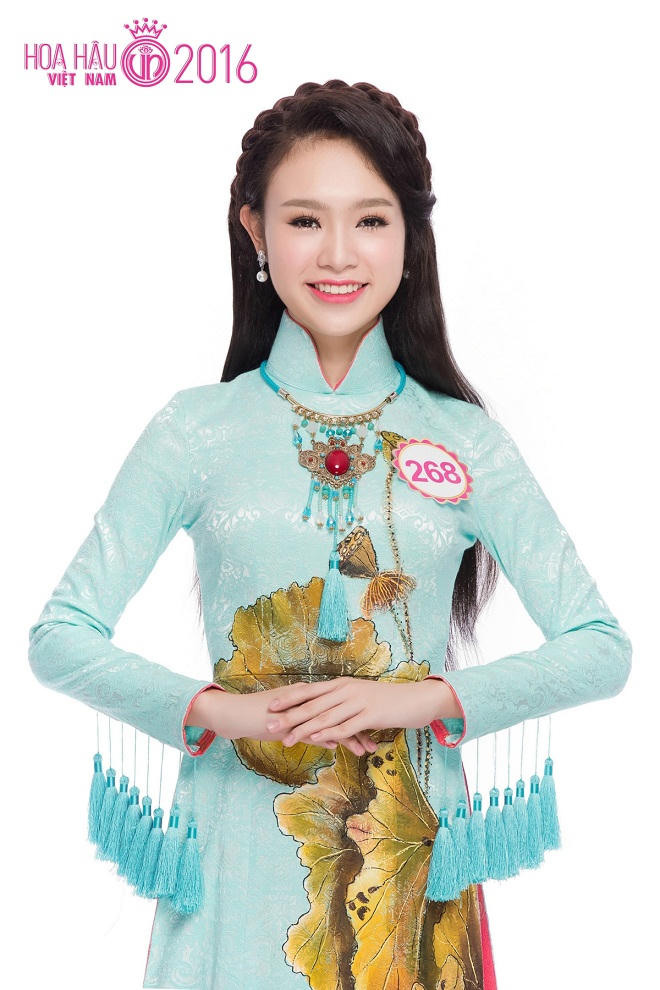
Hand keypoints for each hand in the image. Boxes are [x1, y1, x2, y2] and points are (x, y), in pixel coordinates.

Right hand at [209, 684, 377, 756]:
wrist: (236, 713)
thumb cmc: (263, 716)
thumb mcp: (290, 720)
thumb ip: (309, 725)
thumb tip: (329, 737)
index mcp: (308, 698)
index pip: (338, 707)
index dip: (356, 719)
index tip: (374, 729)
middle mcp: (305, 701)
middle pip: (338, 715)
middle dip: (359, 729)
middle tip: (377, 742)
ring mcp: (296, 712)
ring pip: (327, 725)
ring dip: (346, 738)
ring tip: (364, 750)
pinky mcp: (284, 723)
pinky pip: (306, 732)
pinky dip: (321, 739)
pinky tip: (335, 746)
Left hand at [261, 676, 449, 748]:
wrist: (415, 699)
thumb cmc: (387, 700)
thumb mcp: (360, 697)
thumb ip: (341, 702)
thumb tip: (324, 710)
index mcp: (342, 684)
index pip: (309, 690)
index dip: (289, 698)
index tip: (270, 706)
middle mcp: (346, 690)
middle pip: (312, 704)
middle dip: (289, 715)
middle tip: (269, 725)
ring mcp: (358, 701)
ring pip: (325, 716)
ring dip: (304, 728)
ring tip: (287, 738)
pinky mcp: (370, 715)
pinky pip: (346, 726)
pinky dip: (329, 733)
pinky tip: (316, 740)